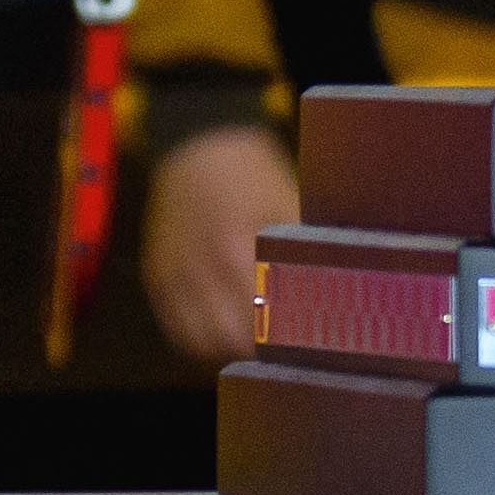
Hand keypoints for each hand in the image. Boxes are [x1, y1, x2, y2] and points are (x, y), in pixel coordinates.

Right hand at [142, 122, 299, 367]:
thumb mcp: (285, 200)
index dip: (288, 336)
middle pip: (231, 337)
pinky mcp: (158, 277)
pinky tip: (229, 334)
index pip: (263, 316)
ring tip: (259, 344)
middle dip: (261, 348)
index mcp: (235, 246)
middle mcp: (199, 266)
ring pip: (202, 341)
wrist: (194, 145)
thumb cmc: (252, 173)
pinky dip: (203, 341)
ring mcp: (174, 274)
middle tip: (288, 347)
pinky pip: (178, 329)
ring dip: (231, 349)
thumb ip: (302, 249)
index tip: (310, 341)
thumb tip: (336, 289)